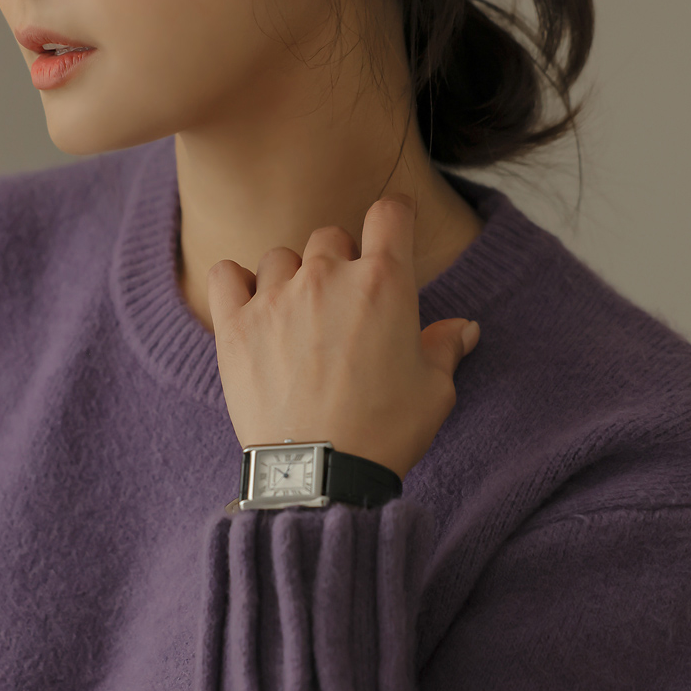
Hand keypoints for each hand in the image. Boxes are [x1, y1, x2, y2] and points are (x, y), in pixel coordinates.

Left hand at [209, 193, 478, 488]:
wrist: (320, 478)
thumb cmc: (384, 435)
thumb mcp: (434, 393)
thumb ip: (445, 348)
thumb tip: (465, 328)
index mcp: (384, 282)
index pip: (389, 213)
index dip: (392, 219)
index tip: (390, 234)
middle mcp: (327, 276)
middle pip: (331, 237)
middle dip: (340, 264)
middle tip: (342, 310)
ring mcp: (276, 298)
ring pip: (281, 257)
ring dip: (291, 278)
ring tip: (297, 321)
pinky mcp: (235, 326)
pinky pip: (226, 275)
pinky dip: (236, 284)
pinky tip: (249, 307)